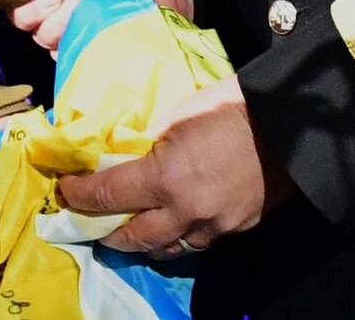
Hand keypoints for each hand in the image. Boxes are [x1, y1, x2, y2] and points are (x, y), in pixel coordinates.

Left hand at [55, 76, 291, 258]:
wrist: (290, 121)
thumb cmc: (230, 105)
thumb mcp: (177, 114)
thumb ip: (146, 140)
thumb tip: (122, 152)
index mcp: (166, 178)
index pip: (107, 195)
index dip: (78, 194)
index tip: (64, 188)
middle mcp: (186, 212)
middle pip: (132, 237)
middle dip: (105, 230)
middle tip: (89, 219)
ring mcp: (213, 226)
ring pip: (165, 249)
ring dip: (141, 241)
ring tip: (126, 228)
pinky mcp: (235, 230)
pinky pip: (194, 243)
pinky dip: (174, 237)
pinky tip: (169, 224)